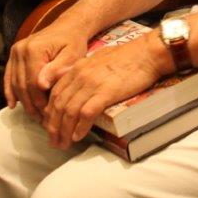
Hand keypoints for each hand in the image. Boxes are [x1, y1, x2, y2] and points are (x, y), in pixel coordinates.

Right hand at [4, 22, 89, 122]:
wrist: (68, 26)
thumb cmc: (73, 41)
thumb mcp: (73, 55)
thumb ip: (57, 69)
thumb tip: (41, 85)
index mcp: (34, 50)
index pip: (33, 82)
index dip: (39, 100)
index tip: (48, 113)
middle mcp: (20, 50)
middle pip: (22, 84)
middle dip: (30, 104)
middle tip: (40, 119)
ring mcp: (15, 51)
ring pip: (15, 82)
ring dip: (22, 101)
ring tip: (33, 115)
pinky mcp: (14, 54)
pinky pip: (8, 76)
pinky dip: (10, 91)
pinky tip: (13, 104)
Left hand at [42, 31, 170, 147]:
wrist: (147, 53)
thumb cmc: (128, 56)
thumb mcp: (98, 57)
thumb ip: (82, 69)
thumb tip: (71, 79)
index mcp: (78, 67)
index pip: (55, 93)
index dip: (50, 112)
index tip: (50, 125)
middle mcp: (81, 75)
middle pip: (58, 105)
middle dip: (53, 126)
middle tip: (54, 141)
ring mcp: (92, 84)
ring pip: (69, 112)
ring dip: (64, 131)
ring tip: (63, 144)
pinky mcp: (106, 93)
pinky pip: (86, 114)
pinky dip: (80, 127)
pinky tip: (78, 136)